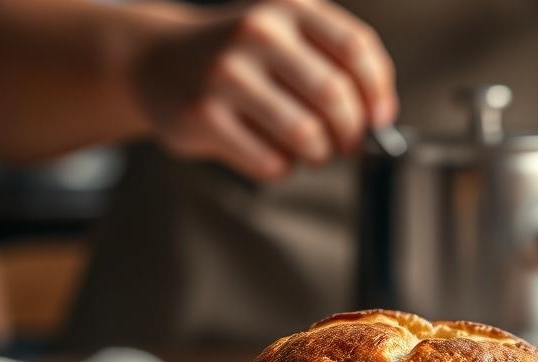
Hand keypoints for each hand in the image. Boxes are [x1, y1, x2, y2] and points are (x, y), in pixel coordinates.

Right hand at [132, 0, 395, 180]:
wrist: (156, 60)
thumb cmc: (242, 57)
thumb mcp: (289, 35)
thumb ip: (339, 63)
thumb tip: (381, 117)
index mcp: (289, 8)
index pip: (357, 48)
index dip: (378, 92)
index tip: (379, 119)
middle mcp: (258, 33)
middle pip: (335, 96)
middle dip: (350, 133)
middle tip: (345, 144)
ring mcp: (226, 74)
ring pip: (306, 134)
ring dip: (319, 155)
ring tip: (311, 151)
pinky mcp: (203, 116)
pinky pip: (270, 162)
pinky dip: (283, 169)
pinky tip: (271, 154)